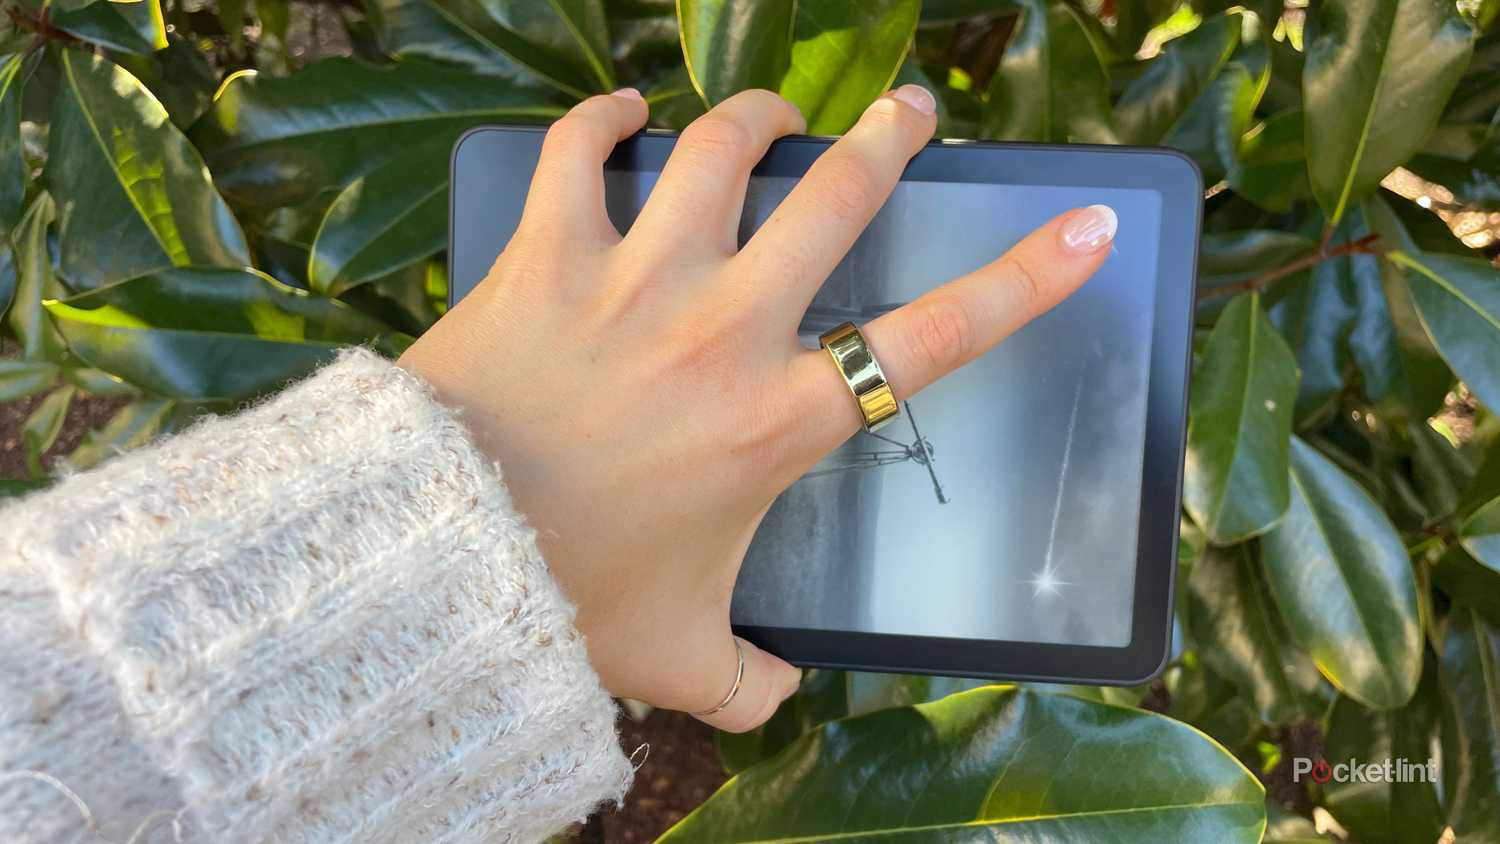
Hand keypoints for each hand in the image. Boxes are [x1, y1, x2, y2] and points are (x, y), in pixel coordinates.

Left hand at [397, 85, 1116, 731]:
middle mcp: (723, 330)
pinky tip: (620, 110)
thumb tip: (780, 696)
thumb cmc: (568, 602)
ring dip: (759, 116)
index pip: (936, 337)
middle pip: (836, 198)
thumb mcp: (679, 659)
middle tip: (910, 110)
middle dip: (888, 141)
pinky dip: (601, 120)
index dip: (1027, 279)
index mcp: (778, 421)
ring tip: (777, 111)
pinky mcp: (545, 256)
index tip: (1085, 229)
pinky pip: (576, 151)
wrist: (442, 559)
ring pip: (719, 150)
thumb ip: (750, 684)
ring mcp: (633, 279)